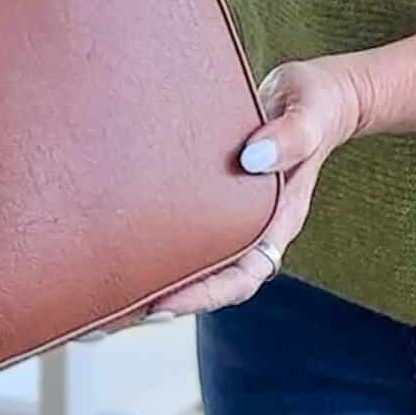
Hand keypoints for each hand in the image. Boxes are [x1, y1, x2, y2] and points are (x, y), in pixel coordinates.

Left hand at [130, 58, 368, 323]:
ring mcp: (231, 212)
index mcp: (279, 219)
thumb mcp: (311, 114)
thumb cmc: (316, 105)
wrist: (312, 96)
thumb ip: (291, 136)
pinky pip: (181, 225)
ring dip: (150, 278)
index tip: (161, 306)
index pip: (243, 275)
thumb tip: (252, 158)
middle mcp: (252, 225)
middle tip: (108, 318)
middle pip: (208, 281)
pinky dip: (151, 240)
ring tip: (99, 295)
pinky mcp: (210, 192)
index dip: (203, 296)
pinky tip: (115, 242)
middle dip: (161, 302)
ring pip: (191, 259)